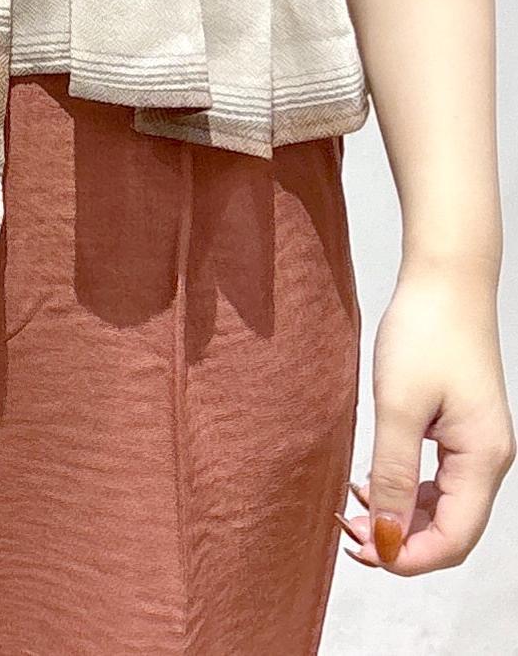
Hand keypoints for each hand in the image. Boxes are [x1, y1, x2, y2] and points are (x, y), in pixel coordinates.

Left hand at [335, 262, 514, 573]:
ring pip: (443, 507)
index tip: (360, 549)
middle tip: (348, 531)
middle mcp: (488, 459)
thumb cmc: (425, 331)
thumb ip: (393, 476)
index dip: (407, 557)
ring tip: (354, 507)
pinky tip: (371, 480)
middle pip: (450, 530)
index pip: (453, 541)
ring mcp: (477, 443)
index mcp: (482, 460)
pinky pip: (438, 479)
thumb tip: (388, 539)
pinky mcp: (461, 427)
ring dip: (400, 516)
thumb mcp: (398, 406)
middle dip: (400, 541)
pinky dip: (406, 489)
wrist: (445, 278)